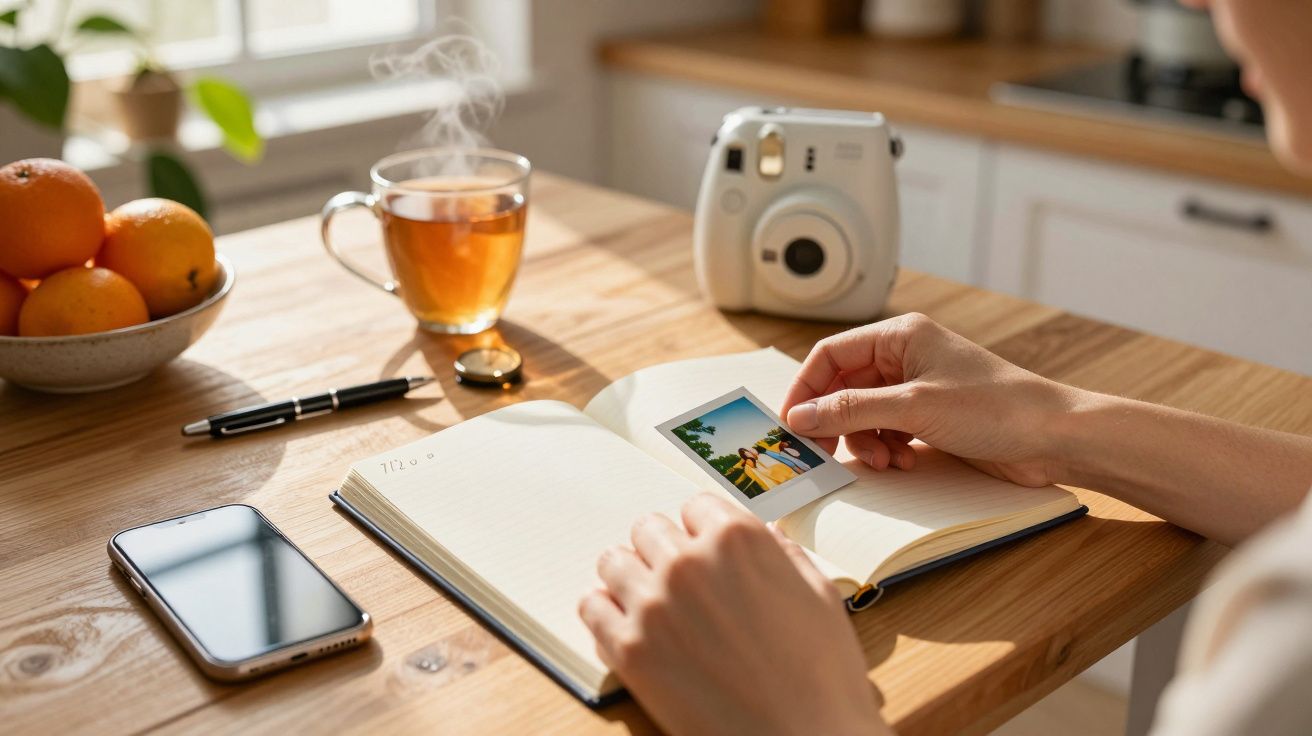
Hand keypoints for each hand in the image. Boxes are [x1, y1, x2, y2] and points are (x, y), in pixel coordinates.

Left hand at [579, 494, 888, 735]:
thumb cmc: (822, 677)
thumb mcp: (820, 596)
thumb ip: (785, 556)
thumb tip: (767, 537)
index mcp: (737, 539)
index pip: (696, 507)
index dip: (703, 532)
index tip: (706, 553)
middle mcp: (688, 562)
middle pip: (649, 529)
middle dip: (665, 551)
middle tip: (680, 583)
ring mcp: (653, 605)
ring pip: (614, 562)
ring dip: (631, 577)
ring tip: (650, 602)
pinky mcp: (629, 650)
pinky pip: (591, 607)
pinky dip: (606, 613)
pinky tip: (628, 627)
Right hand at [781, 313, 1078, 486]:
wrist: (1054, 437)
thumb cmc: (995, 407)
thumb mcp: (913, 407)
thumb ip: (851, 410)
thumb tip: (801, 416)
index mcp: (900, 336)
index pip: (831, 355)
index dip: (806, 388)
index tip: (792, 424)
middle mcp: (905, 357)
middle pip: (844, 388)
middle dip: (836, 422)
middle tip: (825, 452)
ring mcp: (918, 388)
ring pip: (863, 415)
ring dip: (865, 441)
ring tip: (884, 461)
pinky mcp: (930, 418)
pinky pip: (887, 431)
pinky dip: (886, 449)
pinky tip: (904, 462)